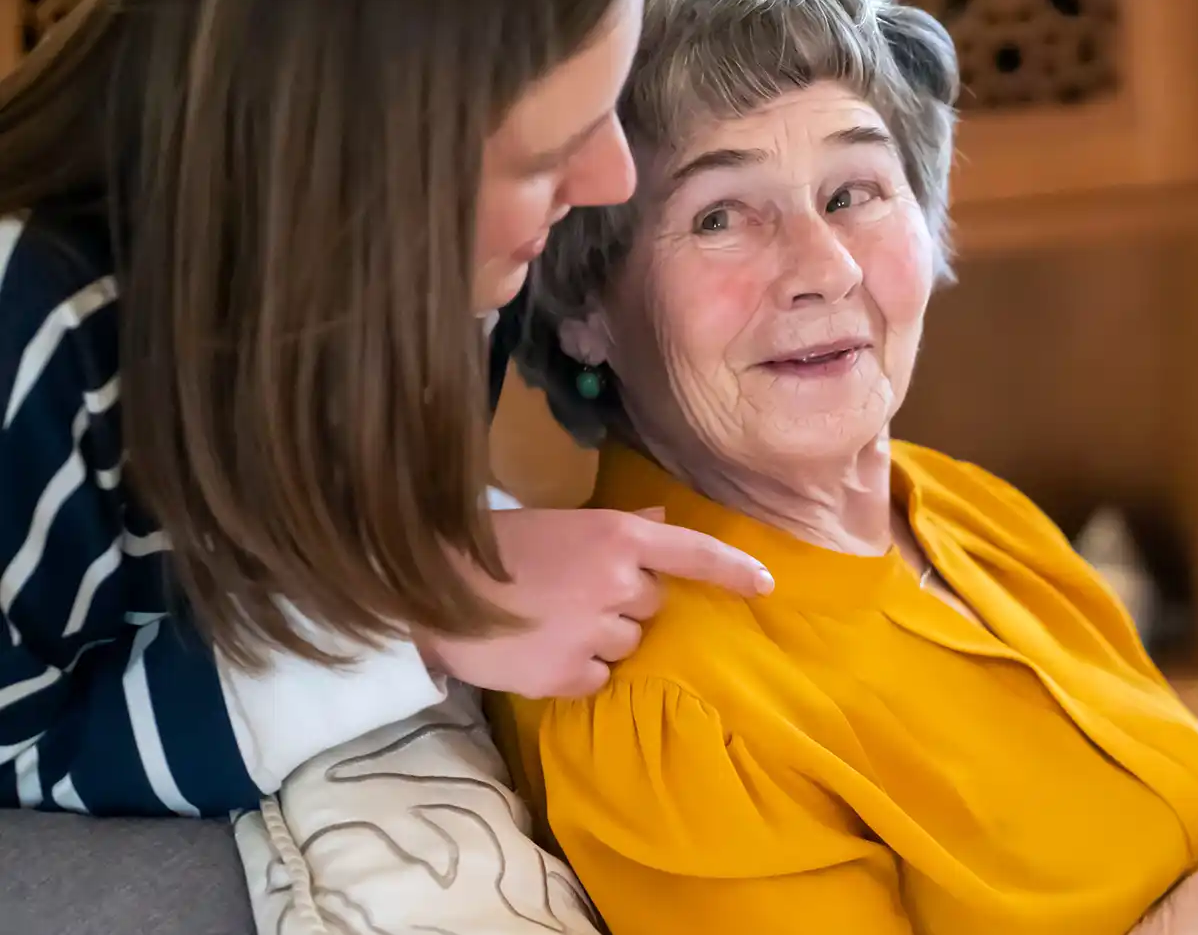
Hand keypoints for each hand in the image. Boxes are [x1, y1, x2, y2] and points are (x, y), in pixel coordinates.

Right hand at [416, 507, 772, 698]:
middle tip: (570, 594)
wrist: (431, 588)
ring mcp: (594, 633)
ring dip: (598, 638)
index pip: (694, 553)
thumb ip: (618, 528)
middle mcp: (617, 584)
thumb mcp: (562, 523)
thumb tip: (662, 520)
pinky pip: (596, 679)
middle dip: (622, 603)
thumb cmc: (495, 547)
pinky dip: (574, 671)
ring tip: (547, 621)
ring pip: (625, 645)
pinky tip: (538, 650)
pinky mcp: (567, 676)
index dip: (734, 570)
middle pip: (651, 605)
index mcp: (617, 537)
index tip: (765, 585)